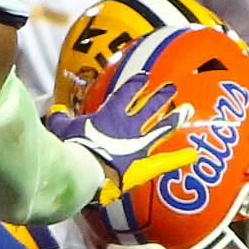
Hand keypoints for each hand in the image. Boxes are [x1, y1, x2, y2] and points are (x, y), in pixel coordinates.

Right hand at [46, 70, 198, 203]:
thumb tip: (54, 111)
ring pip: (162, 127)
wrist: (84, 171)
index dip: (136, 84)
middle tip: (171, 88)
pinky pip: (166, 161)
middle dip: (160, 97)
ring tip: (187, 109)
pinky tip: (194, 155)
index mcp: (110, 114)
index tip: (144, 77)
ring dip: (175, 117)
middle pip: (150, 107)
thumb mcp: (60, 129)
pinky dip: (180, 158)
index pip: (126, 93)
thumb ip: (59, 118)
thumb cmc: (71, 148)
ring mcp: (139, 145)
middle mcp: (129, 126)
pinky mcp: (144, 164)